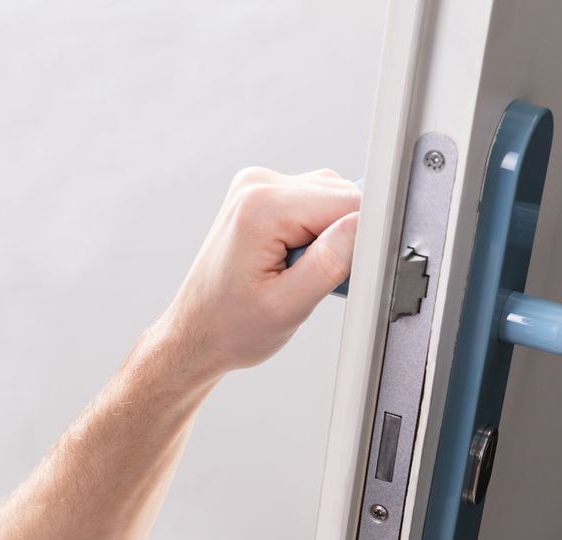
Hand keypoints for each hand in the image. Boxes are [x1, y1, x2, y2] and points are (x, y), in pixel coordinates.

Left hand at [147, 167, 361, 381]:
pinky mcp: (261, 195)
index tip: (340, 273)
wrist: (196, 333)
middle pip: (341, 195)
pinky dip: (314, 232)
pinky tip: (293, 259)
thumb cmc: (230, 327)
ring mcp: (257, 186)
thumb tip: (365, 223)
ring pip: (331, 197)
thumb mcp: (289, 306)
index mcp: (261, 206)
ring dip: (328, 236)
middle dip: (342, 238)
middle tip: (311, 279)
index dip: (358, 240)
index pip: (347, 202)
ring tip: (298, 271)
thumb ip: (331, 261)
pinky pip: (312, 202)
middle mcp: (257, 185)